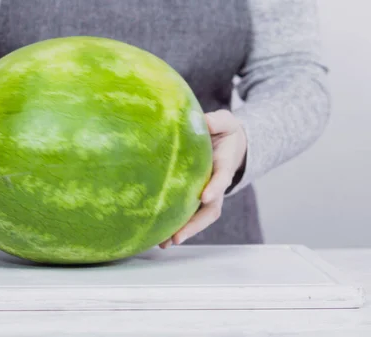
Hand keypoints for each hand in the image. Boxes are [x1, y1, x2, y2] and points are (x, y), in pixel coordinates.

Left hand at [160, 109, 246, 246]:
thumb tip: (201, 121)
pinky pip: (187, 213)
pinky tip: (157, 235)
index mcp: (224, 165)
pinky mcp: (195, 197)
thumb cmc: (224, 131)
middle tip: (178, 236)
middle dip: (195, 225)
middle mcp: (216, 185)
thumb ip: (215, 121)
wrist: (231, 143)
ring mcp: (207, 194)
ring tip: (164, 243)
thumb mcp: (224, 121)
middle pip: (210, 210)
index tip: (205, 197)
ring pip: (199, 218)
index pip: (222, 178)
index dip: (215, 188)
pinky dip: (175, 225)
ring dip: (183, 231)